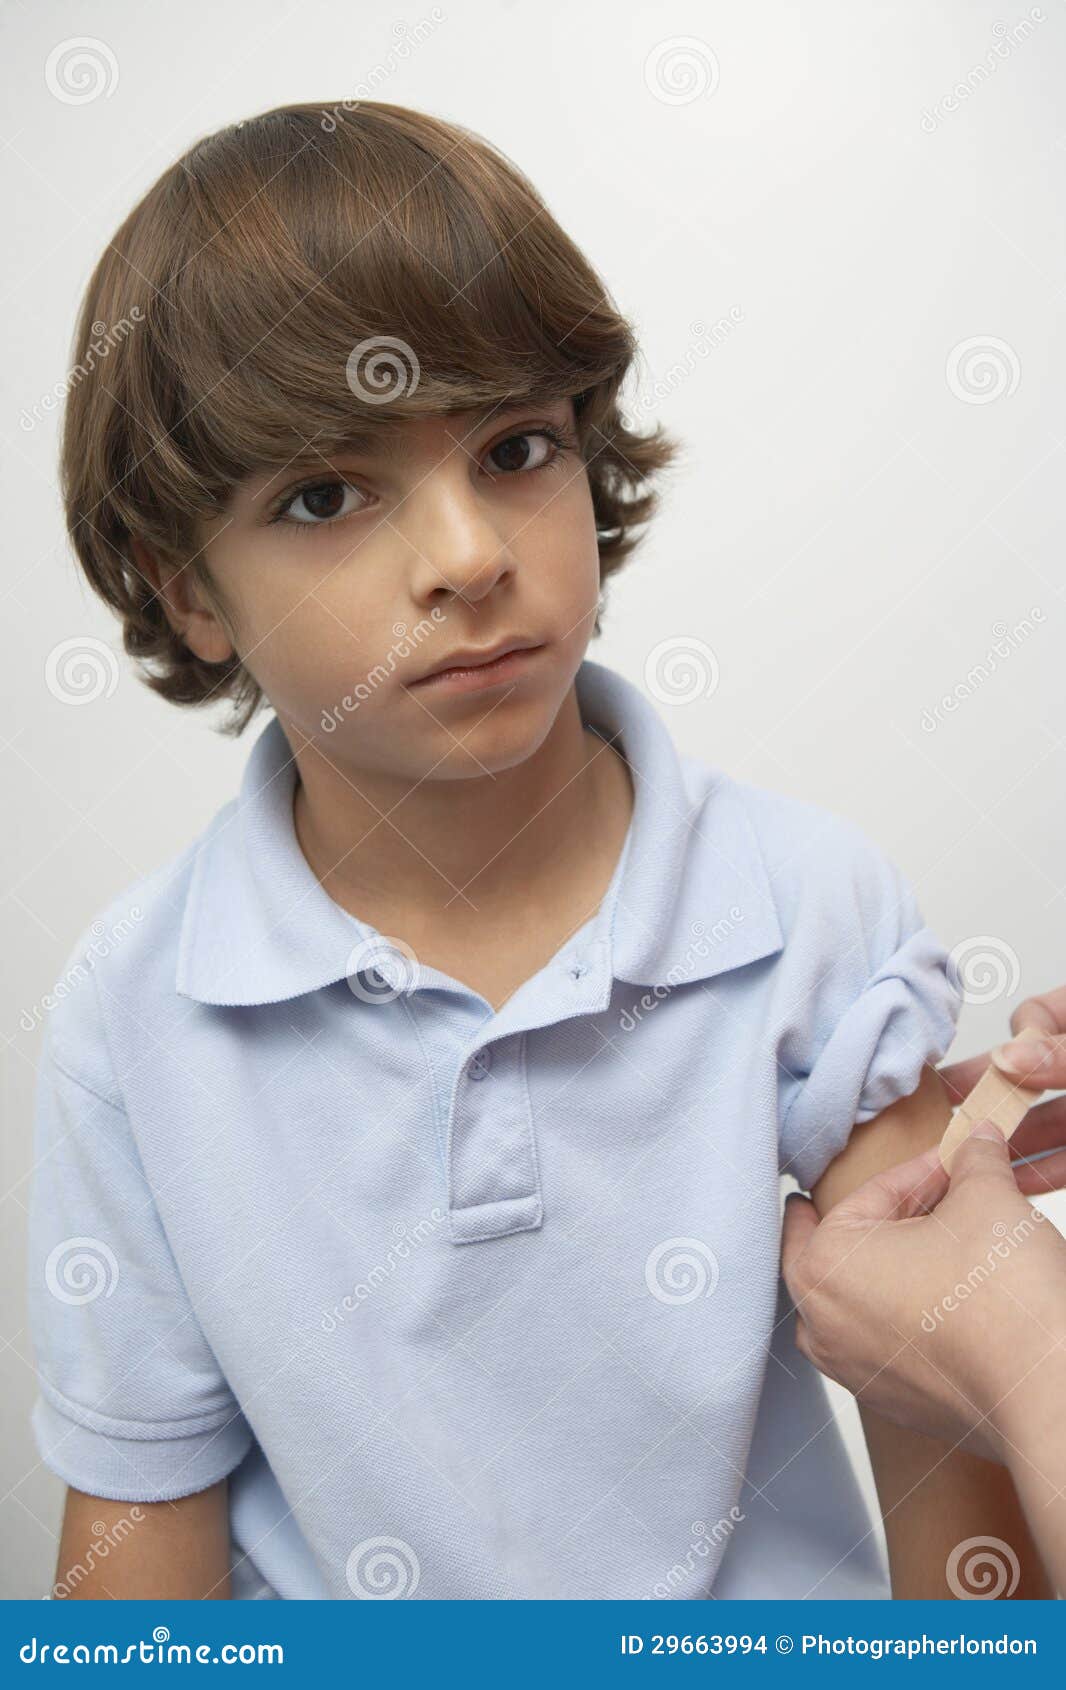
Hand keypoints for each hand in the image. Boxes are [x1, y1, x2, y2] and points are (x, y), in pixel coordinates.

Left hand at [781, 1122, 1065, 1463]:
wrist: (1048, 1394)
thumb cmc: (1004, 1299)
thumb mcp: (987, 1199)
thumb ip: (974, 1161)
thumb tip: (979, 1140)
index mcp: (824, 1265)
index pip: (868, 1198)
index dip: (917, 1173)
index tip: (952, 1163)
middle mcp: (823, 1325)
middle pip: (840, 1249)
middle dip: (878, 1218)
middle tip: (902, 1195)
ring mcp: (856, 1371)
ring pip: (856, 1300)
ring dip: (886, 1269)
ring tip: (927, 1244)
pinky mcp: (895, 1403)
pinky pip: (886, 1342)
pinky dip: (907, 1315)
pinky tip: (946, 1299)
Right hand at [937, 985, 1065, 1194]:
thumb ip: (1064, 1054)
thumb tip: (1008, 1056)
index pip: (1038, 1018)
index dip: (1013, 1037)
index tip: (994, 1061)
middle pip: (1029, 1078)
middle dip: (992, 1098)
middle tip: (949, 1117)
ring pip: (1045, 1124)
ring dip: (1010, 1142)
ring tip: (968, 1159)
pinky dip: (1045, 1171)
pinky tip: (1016, 1183)